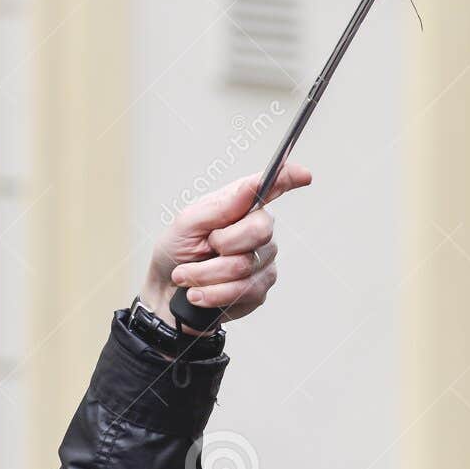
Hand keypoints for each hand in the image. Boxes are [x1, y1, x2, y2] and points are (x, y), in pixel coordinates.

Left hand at [138, 163, 312, 328]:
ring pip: (245, 265)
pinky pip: (242, 291)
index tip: (303, 174)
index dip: (289, 179)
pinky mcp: (259, 289)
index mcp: (241, 207)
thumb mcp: (186, 223)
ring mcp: (263, 261)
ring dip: (206, 274)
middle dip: (222, 243)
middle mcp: (258, 231)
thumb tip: (252, 186)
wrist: (166, 294)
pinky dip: (212, 293)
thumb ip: (220, 206)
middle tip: (202, 247)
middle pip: (260, 230)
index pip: (272, 187)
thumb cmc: (177, 252)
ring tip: (186, 276)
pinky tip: (197, 293)